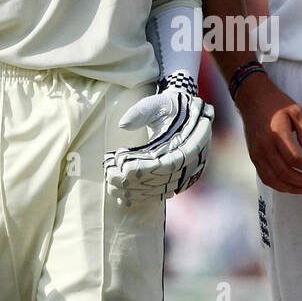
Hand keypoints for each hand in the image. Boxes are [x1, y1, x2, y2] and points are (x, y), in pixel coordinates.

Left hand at [103, 78, 213, 203]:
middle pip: (161, 179)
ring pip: (159, 189)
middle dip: (134, 181)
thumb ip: (141, 111)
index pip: (169, 163)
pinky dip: (140, 196)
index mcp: (192, 142)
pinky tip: (122, 197)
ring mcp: (185, 174)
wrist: (182, 115)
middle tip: (109, 175)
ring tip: (111, 186)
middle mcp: (192, 162)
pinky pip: (159, 193)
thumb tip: (122, 124)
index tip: (123, 165)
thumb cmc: (168, 107)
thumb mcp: (157, 103)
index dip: (146, 166)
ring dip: (134, 191)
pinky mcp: (177, 181)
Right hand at [236, 75, 301, 194]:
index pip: (294, 159)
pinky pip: (265, 177)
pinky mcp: (253, 156)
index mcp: (277, 134)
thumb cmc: (277, 103)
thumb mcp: (296, 112)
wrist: (252, 98)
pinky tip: (290, 186)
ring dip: (291, 187)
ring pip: (274, 178)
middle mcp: (264, 146)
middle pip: (285, 172)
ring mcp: (257, 153)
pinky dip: (278, 185)